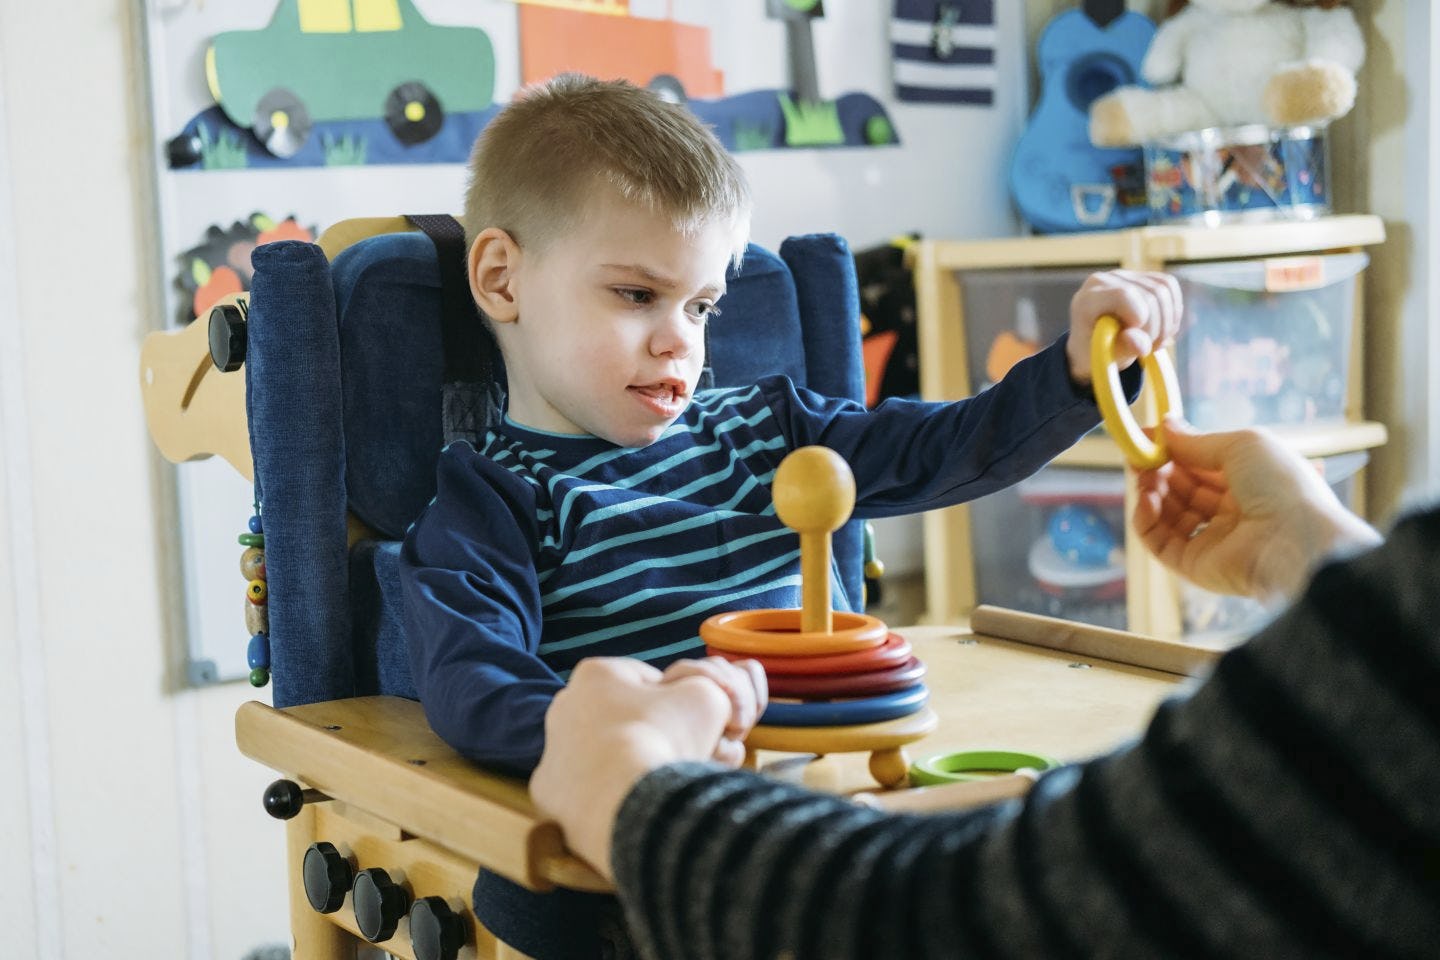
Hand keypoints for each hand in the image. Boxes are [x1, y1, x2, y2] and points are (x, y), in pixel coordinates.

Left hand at [529, 655, 766, 877]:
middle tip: (693, 756)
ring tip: (671, 782)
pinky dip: (618, 795)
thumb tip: (716, 697)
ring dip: (645, 764)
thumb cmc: (663, 737)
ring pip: (614, 755)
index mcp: (596, 674)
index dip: (685, 702)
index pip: (652, 681)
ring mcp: (554, 752)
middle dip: (666, 736)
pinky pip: (593, 790)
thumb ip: (715, 689)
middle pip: (633, 719)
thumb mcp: (707, 698)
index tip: (702, 726)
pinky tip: (640, 803)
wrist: (623, 800)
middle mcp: (566, 707)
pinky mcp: (552, 794)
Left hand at [1065, 270, 1182, 385]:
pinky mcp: (1141, 276)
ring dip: (1167, 323)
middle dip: (1156, 328)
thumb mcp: (1107, 355)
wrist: (1094, 342)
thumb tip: (1140, 343)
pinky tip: (1162, 329)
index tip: (1136, 339)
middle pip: (1150, 295)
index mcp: (1088, 299)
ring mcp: (1123, 275)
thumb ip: (1124, 348)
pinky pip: (1169, 286)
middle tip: (1148, 349)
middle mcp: (1105, 280)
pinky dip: (1172, 311)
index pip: (1123, 295)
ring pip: (1164, 290)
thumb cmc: (1096, 350)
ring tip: (1154, 342)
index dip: (1140, 317)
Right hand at [1133, 418, 1380, 601]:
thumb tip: (1164, 426)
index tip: (1147, 439)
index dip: (1174, 452)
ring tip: (1146, 479)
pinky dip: (1146, 521)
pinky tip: (1147, 501)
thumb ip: (1197, 440)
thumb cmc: (1281, 485)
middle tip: (1139, 457)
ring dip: (1150, 493)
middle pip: (1181, 489)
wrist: (1295, 541)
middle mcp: (1230, 512)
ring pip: (1167, 515)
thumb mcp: (1240, 445)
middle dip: (1158, 471)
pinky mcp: (1194, 565)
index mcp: (1249, 483)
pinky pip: (1159, 543)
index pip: (1201, 466)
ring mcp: (1212, 540)